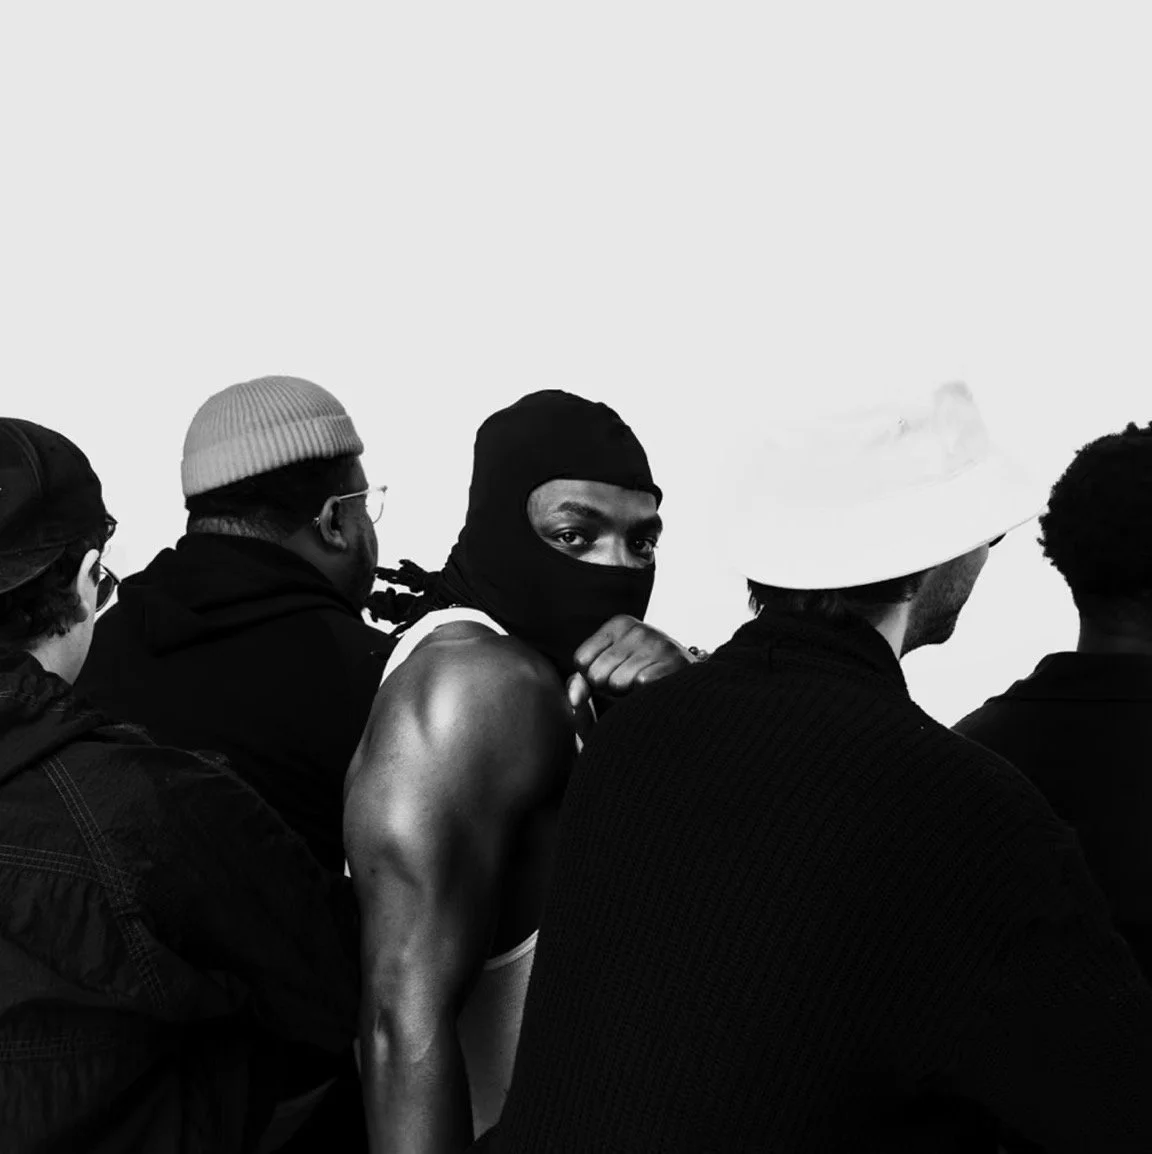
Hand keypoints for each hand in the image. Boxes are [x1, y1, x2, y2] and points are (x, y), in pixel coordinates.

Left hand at [567, 616, 693, 712]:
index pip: (581, 660)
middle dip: (608, 687)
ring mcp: (659, 643)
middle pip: (596, 674)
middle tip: (630, 681)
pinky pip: (641, 685)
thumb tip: (573, 699)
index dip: (592, 677)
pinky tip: (656, 690)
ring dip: (627, 694)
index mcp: (619, 624)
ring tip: (644, 685)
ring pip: (617, 683)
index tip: (612, 674)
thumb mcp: (606, 673)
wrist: (690, 686)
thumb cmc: (640, 679)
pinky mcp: (675, 662)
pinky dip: (644, 695)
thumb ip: (582, 682)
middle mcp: (639, 628)